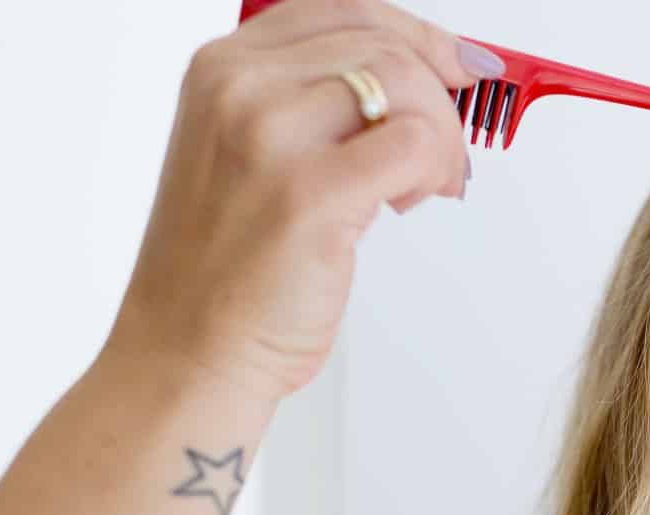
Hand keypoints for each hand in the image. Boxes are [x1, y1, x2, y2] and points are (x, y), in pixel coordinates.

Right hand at [106, 0, 491, 405]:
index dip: (416, 35)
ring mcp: (269, 136)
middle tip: (445, 153)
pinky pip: (413, 147)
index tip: (457, 65)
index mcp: (223, 68)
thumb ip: (311, 104)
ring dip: (441, 138)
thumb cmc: (228, 267)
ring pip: (404, 86)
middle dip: (439, 98)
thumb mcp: (250, 153)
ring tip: (425, 184)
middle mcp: (238, 88)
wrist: (191, 347)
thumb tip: (410, 78)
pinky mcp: (308, 193)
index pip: (343, 11)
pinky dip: (434, 171)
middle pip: (382, 45)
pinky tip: (409, 201)